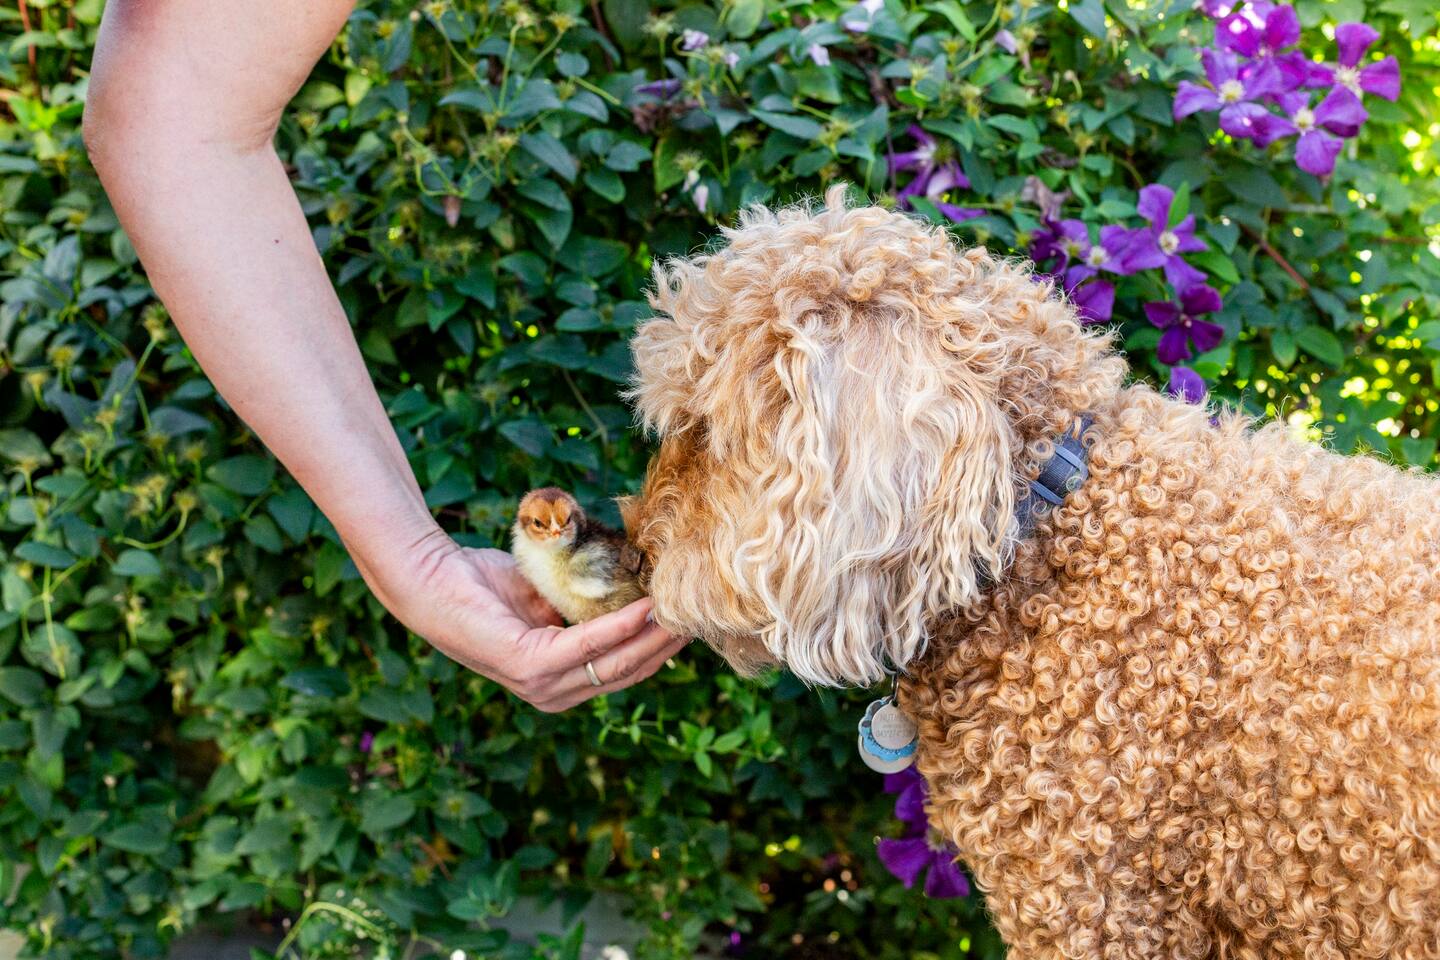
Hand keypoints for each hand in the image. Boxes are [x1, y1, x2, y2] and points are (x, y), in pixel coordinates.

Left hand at [355, 528, 684, 712]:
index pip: (627, 669)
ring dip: (655, 634)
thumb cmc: (481, 583)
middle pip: (632, 671)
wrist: (429, 578)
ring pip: (617, 663)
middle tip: (704, 608)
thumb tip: (631, 581)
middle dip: (670, 641)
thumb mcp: (545, 596)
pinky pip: (588, 646)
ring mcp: (541, 686)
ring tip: (684, 603)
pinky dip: (621, 627)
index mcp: (560, 682)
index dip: (663, 644)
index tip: (696, 614)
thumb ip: (583, 603)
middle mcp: (554, 694)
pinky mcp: (528, 666)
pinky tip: (647, 606)